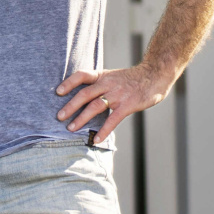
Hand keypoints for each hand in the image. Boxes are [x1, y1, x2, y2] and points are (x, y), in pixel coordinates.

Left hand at [54, 62, 174, 142]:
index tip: (58, 92)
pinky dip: (104, 130)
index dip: (69, 83)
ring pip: (96, 106)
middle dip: (70, 106)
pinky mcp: (128, 105)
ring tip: (71, 129)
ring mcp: (118, 95)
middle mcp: (108, 84)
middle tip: (59, 117)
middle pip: (85, 94)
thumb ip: (98, 84)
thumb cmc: (131, 78)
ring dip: (82, 118)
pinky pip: (113, 119)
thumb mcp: (112, 76)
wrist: (155, 75)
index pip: (82, 75)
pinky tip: (96, 139)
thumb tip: (80, 97)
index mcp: (102, 76)